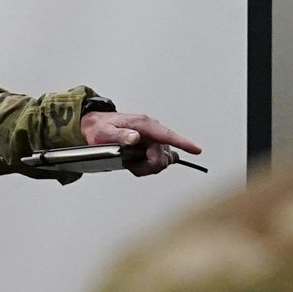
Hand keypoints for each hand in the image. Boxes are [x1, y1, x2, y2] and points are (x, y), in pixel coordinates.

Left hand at [81, 109, 199, 176]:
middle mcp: (151, 130)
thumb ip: (120, 135)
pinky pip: (156, 161)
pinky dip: (146, 166)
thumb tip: (135, 137)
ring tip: (130, 162)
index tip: (196, 150)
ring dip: (147, 167)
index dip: (183, 143)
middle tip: (131, 166)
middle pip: (163, 156)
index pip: (167, 135)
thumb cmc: (100, 127)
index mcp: (144, 124)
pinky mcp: (150, 145)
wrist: (95, 125)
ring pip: (161, 160)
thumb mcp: (105, 133)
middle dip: (149, 166)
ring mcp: (152, 138)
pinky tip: (134, 162)